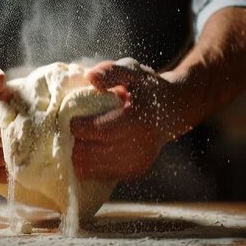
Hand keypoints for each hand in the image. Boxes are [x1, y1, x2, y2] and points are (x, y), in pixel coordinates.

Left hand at [70, 58, 200, 180]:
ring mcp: (138, 162)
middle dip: (75, 142)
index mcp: (138, 120)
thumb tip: (91, 78)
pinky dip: (90, 163)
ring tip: (81, 137)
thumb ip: (111, 72)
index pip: (98, 130)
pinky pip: (100, 174)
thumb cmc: (146, 88)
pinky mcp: (135, 172)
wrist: (174, 109)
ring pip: (92, 168)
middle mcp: (141, 146)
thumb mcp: (132, 71)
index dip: (78, 126)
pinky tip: (91, 147)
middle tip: (72, 129)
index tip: (71, 117)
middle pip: (91, 154)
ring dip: (80, 154)